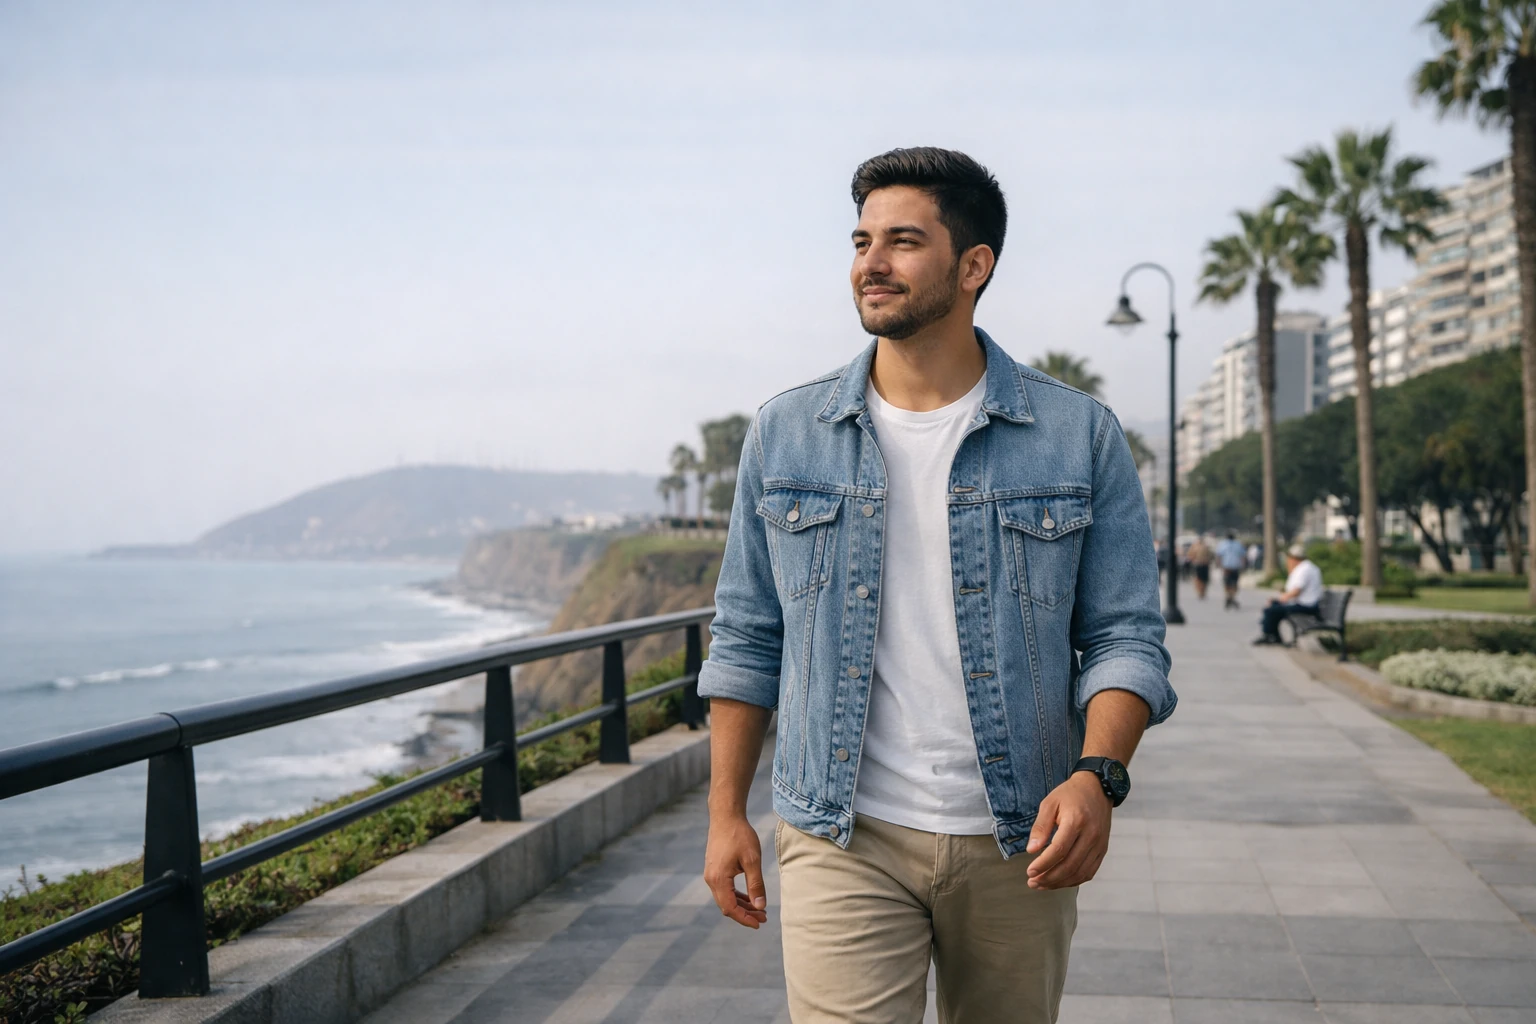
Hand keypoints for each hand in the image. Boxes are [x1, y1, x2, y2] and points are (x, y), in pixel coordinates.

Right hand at [703, 813, 767, 927]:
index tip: (759, 924)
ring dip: (742, 905)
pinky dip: (737, 896)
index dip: (744, 919)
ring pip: (726, 898)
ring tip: (759, 910)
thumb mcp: (752, 860)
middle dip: (745, 914)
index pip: (730, 908)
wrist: (726, 816)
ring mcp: (711, 874)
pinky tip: (749, 898)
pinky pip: (725, 889)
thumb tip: (760, 906)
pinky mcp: (714, 869)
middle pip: (727, 906)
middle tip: (763, 918)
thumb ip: (756, 884)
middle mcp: (711, 879)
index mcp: (718, 879)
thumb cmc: (740, 835)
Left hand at [1025, 771, 1111, 889]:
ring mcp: (1099, 844)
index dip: (1043, 864)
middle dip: (1049, 878)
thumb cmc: (1070, 794)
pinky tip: (1060, 881)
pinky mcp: (1102, 850)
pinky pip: (1089, 872)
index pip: (1059, 850)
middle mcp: (1091, 835)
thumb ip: (1040, 827)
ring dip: (1060, 883)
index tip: (1029, 872)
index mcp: (1076, 821)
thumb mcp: (1050, 803)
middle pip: (1070, 865)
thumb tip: (1031, 850)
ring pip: (1080, 872)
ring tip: (1043, 884)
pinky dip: (1074, 880)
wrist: (1097, 788)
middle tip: (1032, 882)